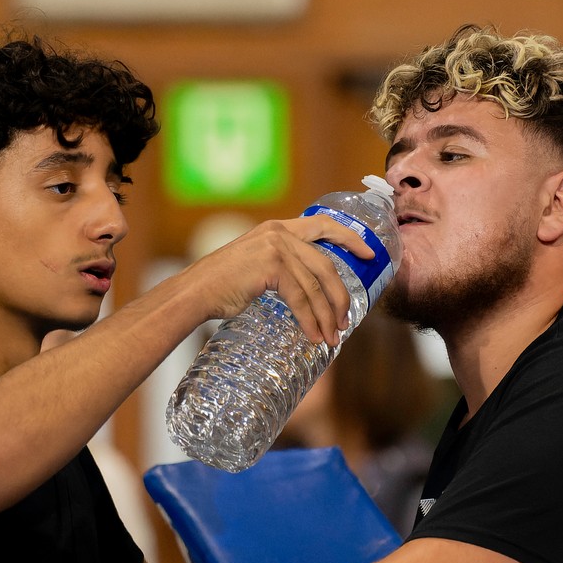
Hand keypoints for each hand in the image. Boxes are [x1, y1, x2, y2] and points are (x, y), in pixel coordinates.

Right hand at [182, 216, 372, 346]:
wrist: (194, 292)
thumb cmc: (220, 285)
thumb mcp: (255, 265)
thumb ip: (281, 267)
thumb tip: (307, 291)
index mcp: (277, 228)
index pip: (322, 226)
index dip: (349, 239)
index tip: (368, 254)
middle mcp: (279, 233)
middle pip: (326, 264)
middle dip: (340, 296)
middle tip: (347, 319)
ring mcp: (276, 248)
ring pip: (316, 286)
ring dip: (326, 315)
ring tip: (331, 336)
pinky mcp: (272, 267)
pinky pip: (301, 299)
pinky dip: (310, 321)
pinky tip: (313, 336)